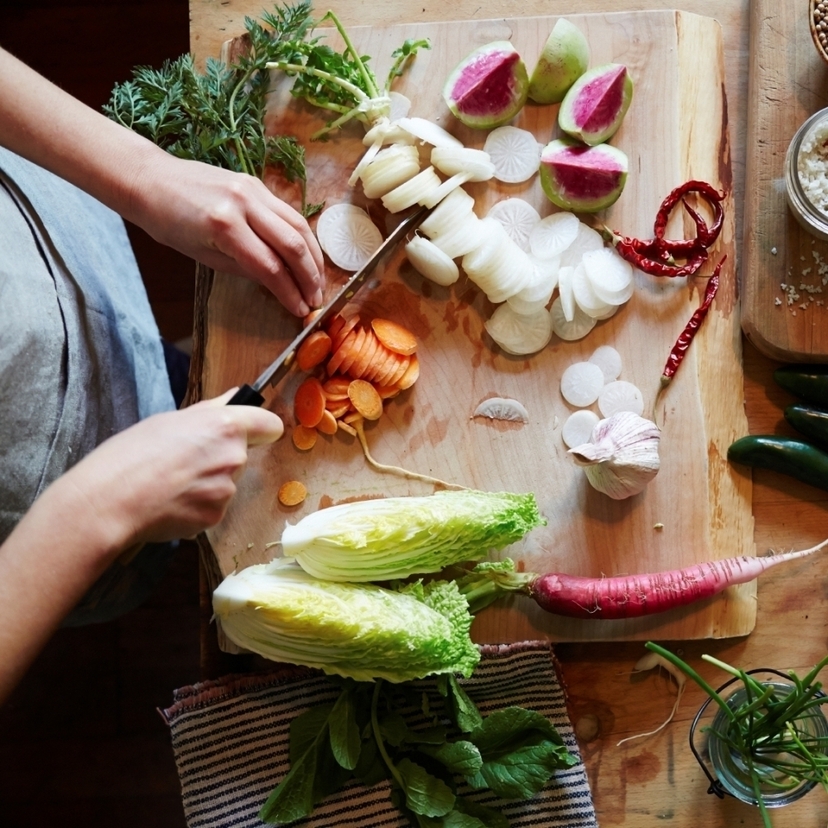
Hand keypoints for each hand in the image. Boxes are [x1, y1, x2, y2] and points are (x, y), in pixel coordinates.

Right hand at [61, 391, 283, 546]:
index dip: (260, 429)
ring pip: (226, 483)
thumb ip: (211, 410)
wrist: (108, 501)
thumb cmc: (130, 454)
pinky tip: (169, 502)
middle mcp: (233, 457)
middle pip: (242, 456)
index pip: (270, 426)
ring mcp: (227, 490)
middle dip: (220, 458)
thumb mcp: (169, 420)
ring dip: (207, 484)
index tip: (251, 433)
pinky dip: (196, 506)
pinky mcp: (215, 517)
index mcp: (225, 426)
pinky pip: (213, 508)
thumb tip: (236, 396)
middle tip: (183, 460)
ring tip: (170, 482)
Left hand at [130, 154, 324, 315]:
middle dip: (310, 276)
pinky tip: (306, 255)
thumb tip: (277, 283)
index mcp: (225, 227)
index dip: (290, 292)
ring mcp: (254, 189)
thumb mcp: (204, 256)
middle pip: (293, 245)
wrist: (152, 180)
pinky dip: (302, 237)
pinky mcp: (257, 184)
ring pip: (299, 225)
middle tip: (317, 298)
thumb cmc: (168, 224)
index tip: (301, 310)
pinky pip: (288, 213)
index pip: (270, 267)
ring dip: (314, 256)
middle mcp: (244, 204)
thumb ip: (244, 268)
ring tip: (318, 279)